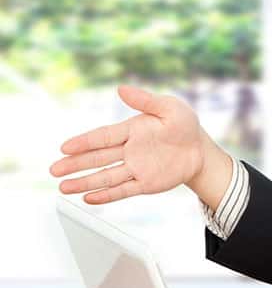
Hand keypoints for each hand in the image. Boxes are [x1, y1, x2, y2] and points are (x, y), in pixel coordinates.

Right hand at [49, 84, 221, 203]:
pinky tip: (89, 198)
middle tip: (55, 170)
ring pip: (105, 177)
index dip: (84, 142)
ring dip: (84, 182)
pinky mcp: (145, 183)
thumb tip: (121, 89)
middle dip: (75, 164)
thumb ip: (146, 100)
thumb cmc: (185, 126)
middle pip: (97, 158)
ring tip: (64, 187)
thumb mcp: (169, 108)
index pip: (103, 137)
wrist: (201, 151)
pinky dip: (106, 195)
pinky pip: (123, 190)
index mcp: (131, 130)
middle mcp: (129, 150)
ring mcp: (135, 168)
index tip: (66, 147)